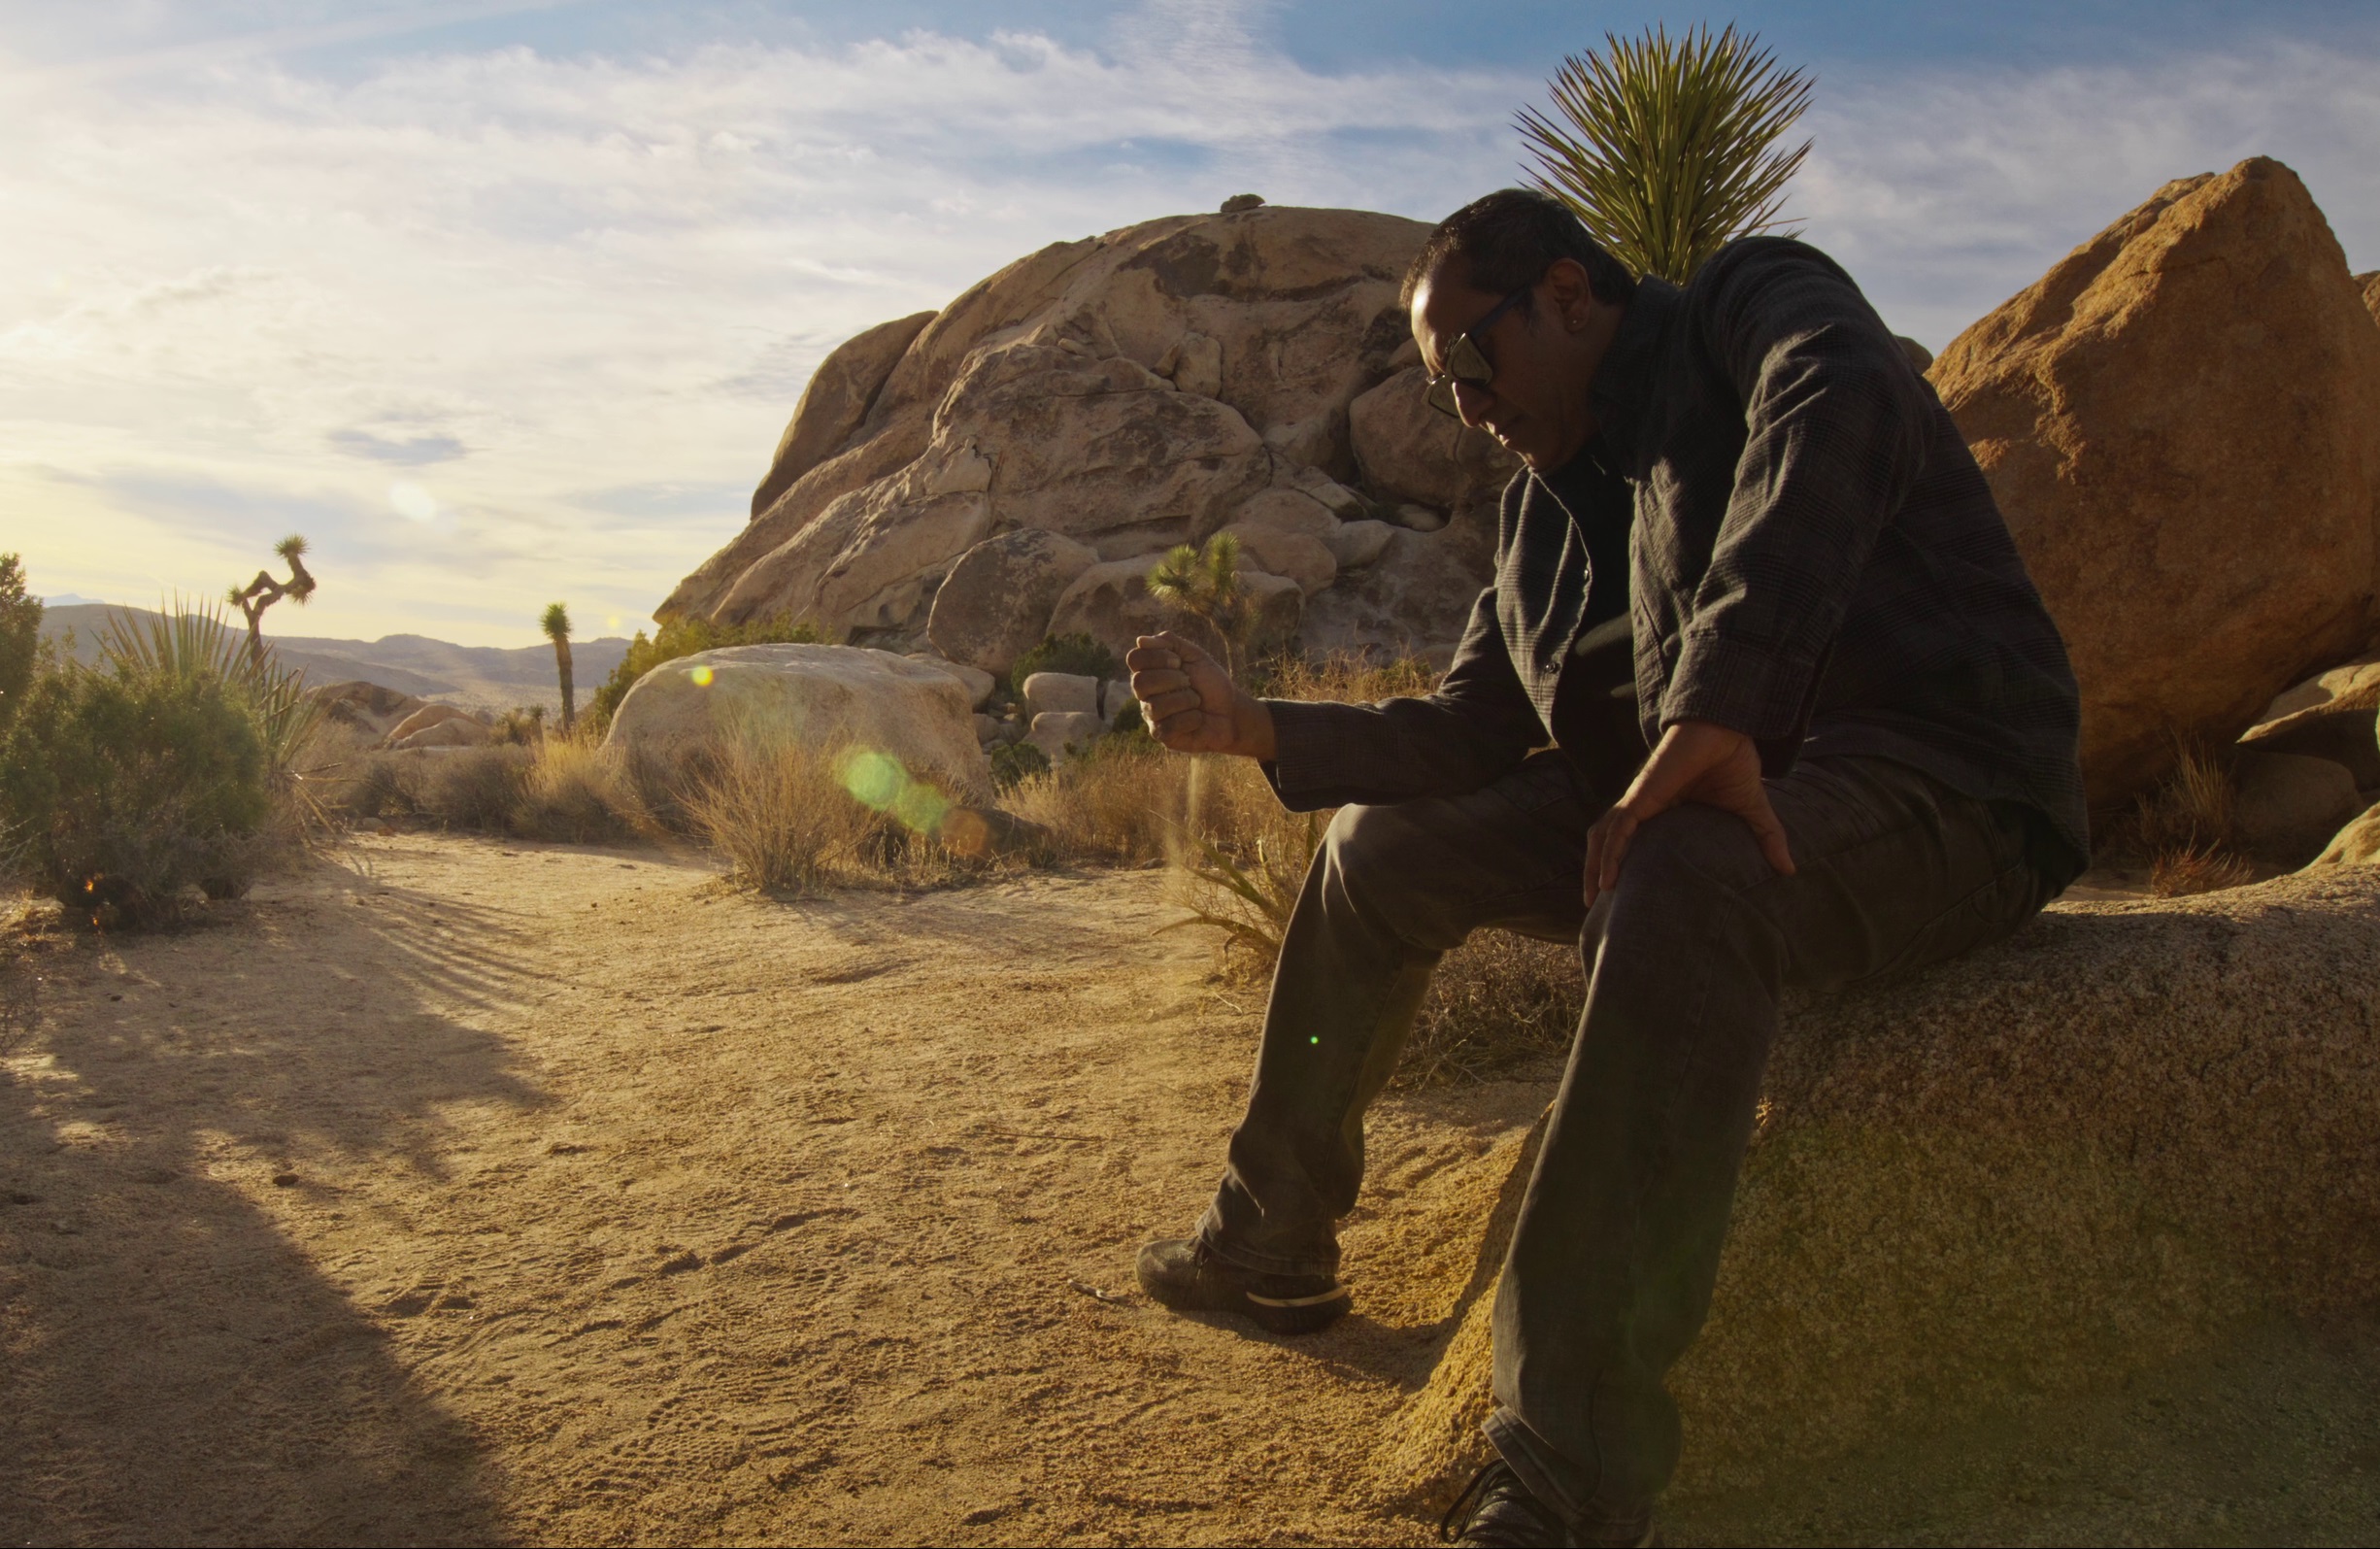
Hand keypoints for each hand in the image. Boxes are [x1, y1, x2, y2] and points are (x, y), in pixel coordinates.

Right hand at [1126, 632, 1276, 758]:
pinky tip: (1198, 718)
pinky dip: (1191, 719)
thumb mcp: (1195, 656)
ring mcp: (1152, 716)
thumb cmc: (1211, 683)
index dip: (1157, 657)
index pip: (1134, 658)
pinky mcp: (1163, 735)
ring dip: (1185, 700)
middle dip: (1171, 679)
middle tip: (1189, 682)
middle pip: (1139, 682)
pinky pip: (1168, 726)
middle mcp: (1145, 694)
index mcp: (1150, 672)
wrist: (1231, 711)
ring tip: (1197, 701)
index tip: (1178, 661)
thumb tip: (1141, 640)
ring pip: (1155, 706)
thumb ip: (1170, 643)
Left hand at [1583, 720, 1794, 908]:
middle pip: (1609, 841)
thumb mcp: (1752, 811)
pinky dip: (1609, 854)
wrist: (1729, 731)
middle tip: (1594, 904)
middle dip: (1596, 871)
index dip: (1621, 865)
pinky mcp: (1641, 796)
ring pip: (1605, 837)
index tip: (1620, 896)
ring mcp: (1640, 801)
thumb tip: (1789, 869)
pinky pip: (1618, 829)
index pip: (1632, 841)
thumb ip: (1767, 839)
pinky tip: (1607, 879)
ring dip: (1595, 866)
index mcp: (1664, 811)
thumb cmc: (1735, 763)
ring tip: (1593, 898)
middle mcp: (1645, 807)